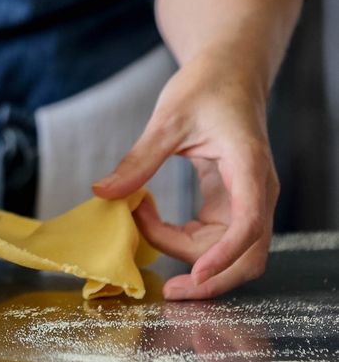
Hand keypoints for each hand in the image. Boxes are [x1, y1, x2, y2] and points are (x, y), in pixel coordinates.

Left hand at [92, 48, 278, 299]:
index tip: (195, 275)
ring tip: (145, 235)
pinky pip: (216, 239)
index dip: (223, 256)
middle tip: (166, 289)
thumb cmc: (206, 87)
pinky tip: (152, 225)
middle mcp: (257, 191)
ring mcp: (247, 200)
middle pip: (249, 254)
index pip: (248, 223)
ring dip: (194, 263)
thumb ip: (139, 160)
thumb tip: (104, 193)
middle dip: (212, 280)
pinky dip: (186, 243)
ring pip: (235, 254)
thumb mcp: (168, 119)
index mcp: (249, 167)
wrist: (228, 73)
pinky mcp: (232, 203)